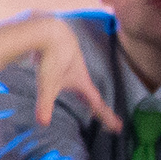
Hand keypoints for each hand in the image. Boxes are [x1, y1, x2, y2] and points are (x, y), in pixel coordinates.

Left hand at [19, 11, 122, 134]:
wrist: (48, 31)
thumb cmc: (51, 57)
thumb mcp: (47, 84)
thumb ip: (45, 104)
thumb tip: (42, 123)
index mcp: (81, 81)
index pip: (96, 104)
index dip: (106, 116)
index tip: (117, 127)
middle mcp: (80, 74)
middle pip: (91, 96)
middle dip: (98, 109)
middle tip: (107, 120)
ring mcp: (72, 66)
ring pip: (81, 84)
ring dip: (86, 95)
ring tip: (89, 103)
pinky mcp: (62, 59)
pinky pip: (70, 75)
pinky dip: (73, 83)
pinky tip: (67, 82)